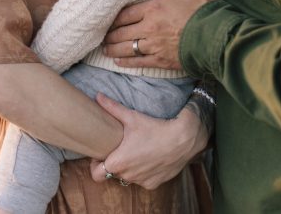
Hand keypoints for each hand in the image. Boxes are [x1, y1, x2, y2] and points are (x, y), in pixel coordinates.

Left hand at [89, 93, 208, 188]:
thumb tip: (98, 96)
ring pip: (129, 177)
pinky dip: (145, 172)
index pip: (95, 174)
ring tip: (139, 152)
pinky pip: (144, 180)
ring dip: (130, 168)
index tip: (103, 154)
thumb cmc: (156, 128)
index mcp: (117, 162)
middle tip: (122, 150)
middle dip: (115, 163)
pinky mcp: (154, 183)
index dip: (96, 165)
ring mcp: (141, 181)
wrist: (184, 139)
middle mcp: (127, 176)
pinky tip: (152, 158)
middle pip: (113, 174)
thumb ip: (112, 108)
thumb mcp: (132, 117)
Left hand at [103, 0, 218, 69]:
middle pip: (121, 32)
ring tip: (106, 48)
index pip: (125, 14)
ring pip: (126, 49)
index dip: (114, 18)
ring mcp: (154, 46)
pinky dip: (126, 62)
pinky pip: (138, 62)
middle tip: (103, 35)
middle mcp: (149, 28)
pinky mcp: (162, 60)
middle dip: (110, 34)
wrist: (220, 35)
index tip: (108, 20)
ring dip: (113, 48)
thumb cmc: (206, 8)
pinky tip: (119, 61)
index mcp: (154, 8)